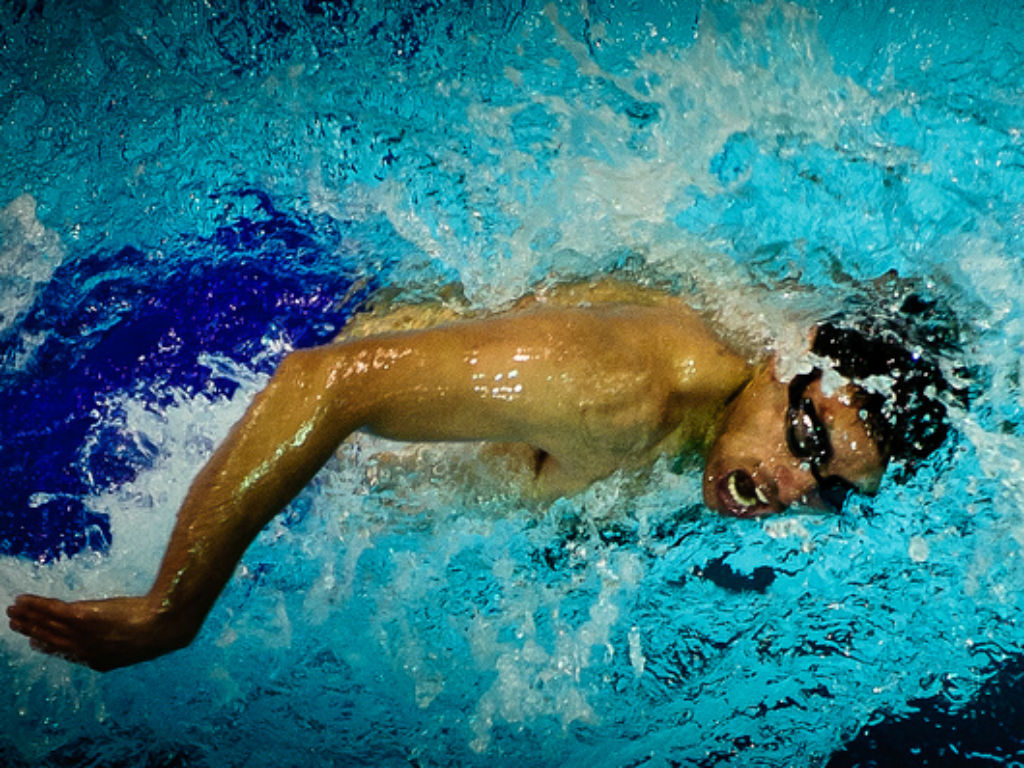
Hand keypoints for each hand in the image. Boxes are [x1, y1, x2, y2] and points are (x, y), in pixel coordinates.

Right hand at [7, 593, 195, 671]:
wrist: (163, 626)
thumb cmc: (160, 630)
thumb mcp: (140, 638)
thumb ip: (126, 637)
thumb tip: (133, 628)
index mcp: (99, 661)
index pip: (68, 653)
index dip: (49, 646)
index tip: (36, 641)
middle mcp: (85, 650)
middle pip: (52, 639)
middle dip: (32, 631)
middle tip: (16, 625)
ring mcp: (82, 633)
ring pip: (47, 624)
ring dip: (28, 616)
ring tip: (13, 610)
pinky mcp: (81, 616)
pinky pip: (51, 610)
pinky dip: (35, 605)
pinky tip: (24, 599)